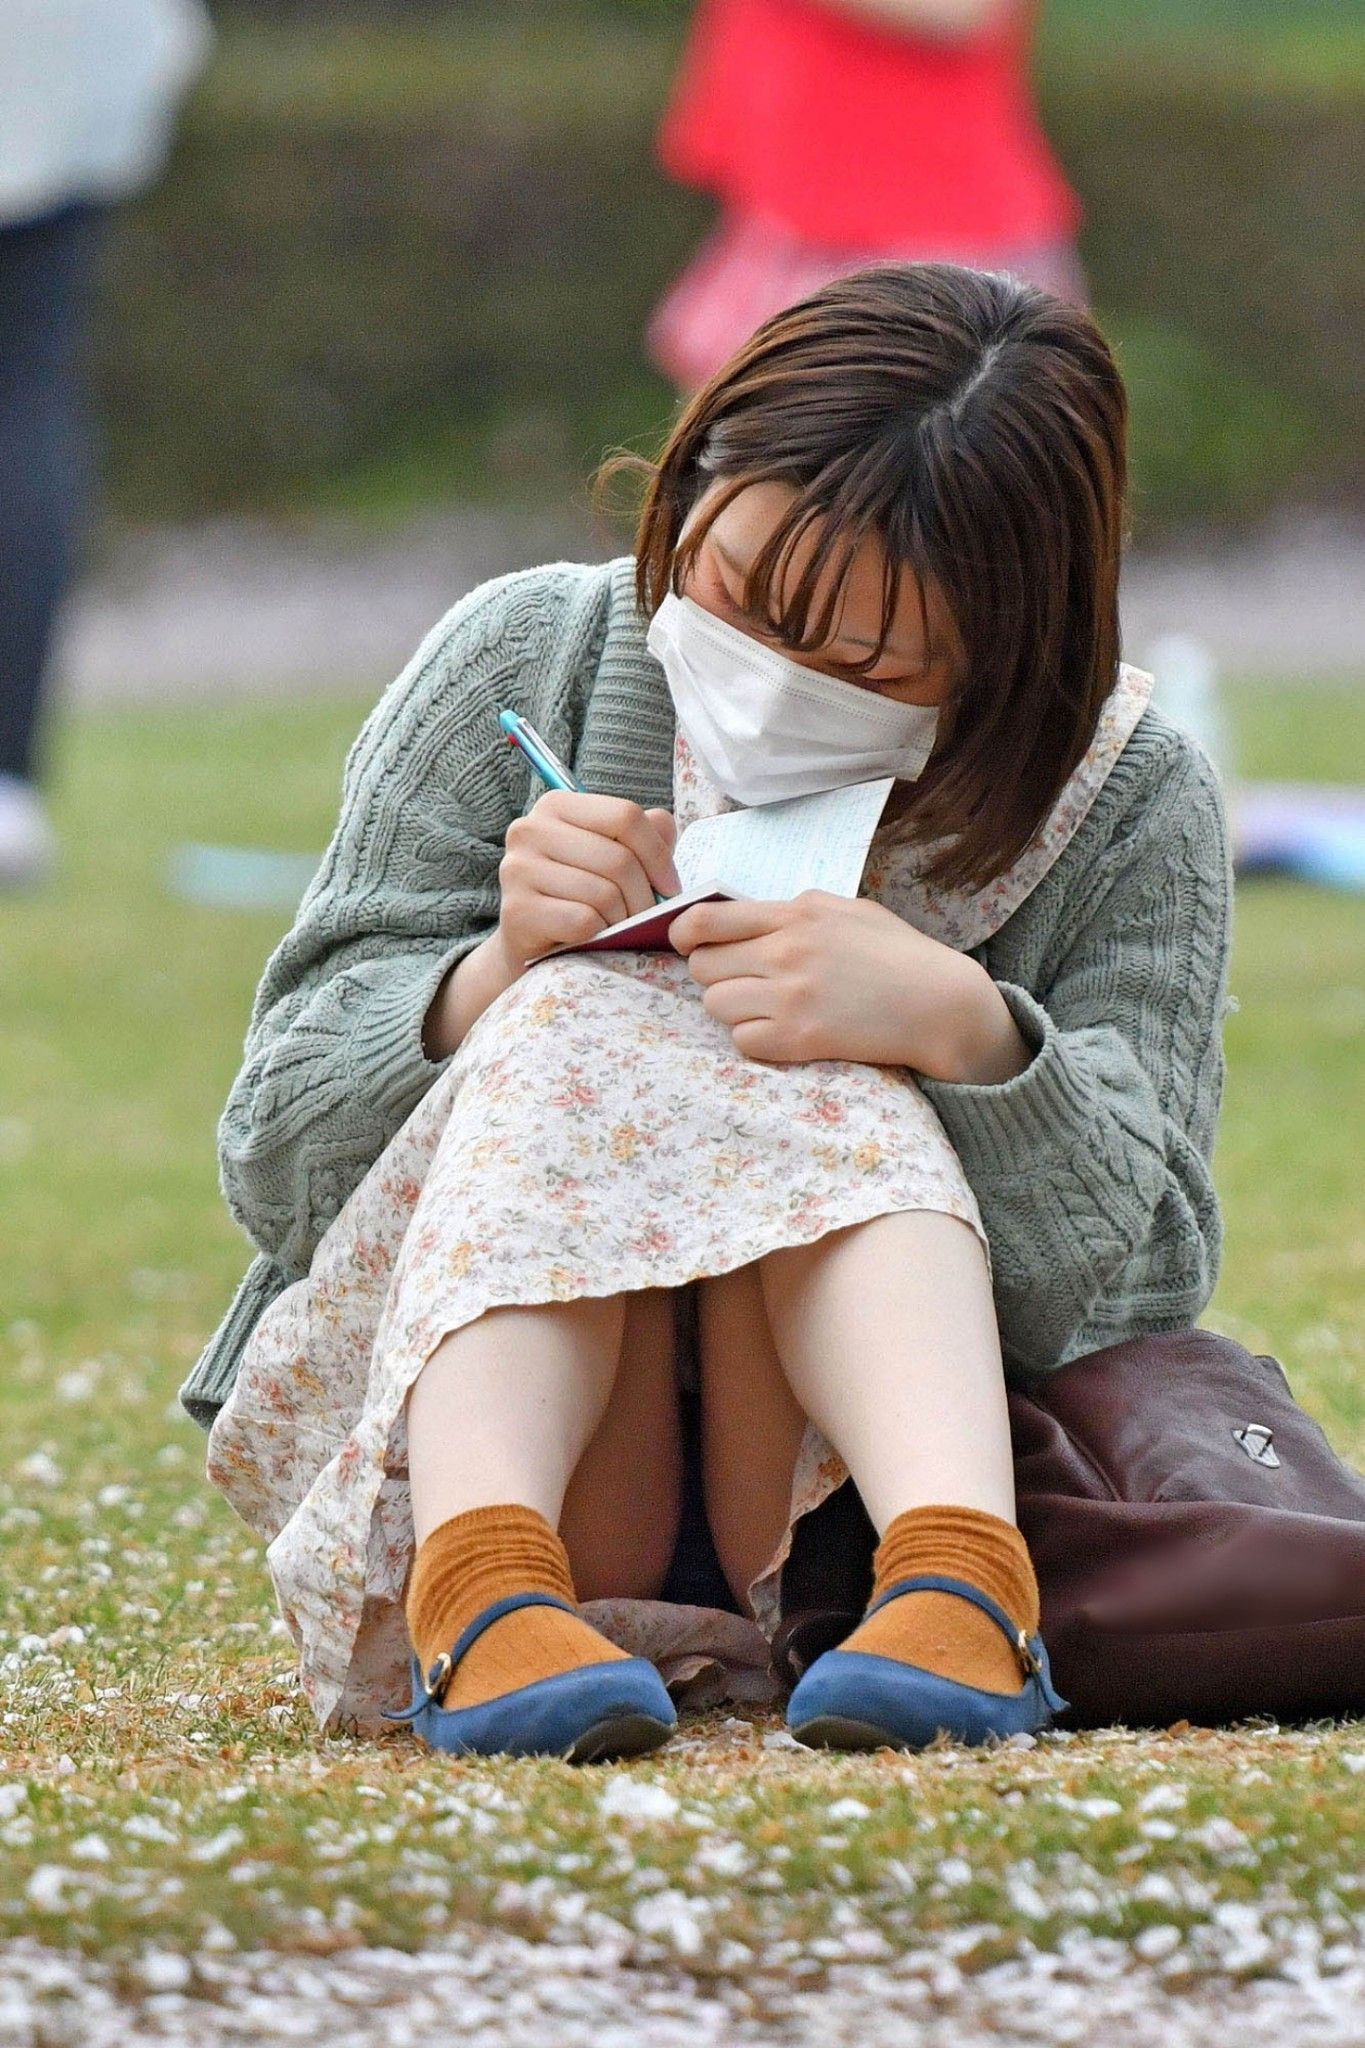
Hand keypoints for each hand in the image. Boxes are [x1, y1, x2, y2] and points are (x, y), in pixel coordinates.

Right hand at [495, 790, 681, 971]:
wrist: (534, 942)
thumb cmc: (581, 893)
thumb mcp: (614, 854)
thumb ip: (645, 832)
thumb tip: (663, 825)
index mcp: (556, 805)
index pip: (624, 815)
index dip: (658, 854)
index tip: (669, 886)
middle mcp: (529, 829)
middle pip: (618, 859)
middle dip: (645, 896)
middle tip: (647, 916)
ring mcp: (517, 869)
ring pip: (604, 894)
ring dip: (624, 919)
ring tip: (619, 926)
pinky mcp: (516, 910)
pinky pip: (583, 921)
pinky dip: (599, 935)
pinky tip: (593, 937)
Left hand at [668, 890, 1033, 1080]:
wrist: (940, 1004)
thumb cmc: (898, 954)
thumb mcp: (847, 910)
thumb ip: (794, 911)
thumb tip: (746, 917)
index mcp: (796, 913)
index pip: (705, 920)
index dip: (684, 934)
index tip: (687, 943)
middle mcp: (786, 952)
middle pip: (702, 967)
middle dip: (714, 974)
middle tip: (741, 980)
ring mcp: (791, 998)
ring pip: (715, 1005)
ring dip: (732, 1008)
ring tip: (764, 1007)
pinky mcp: (800, 1039)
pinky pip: (741, 1041)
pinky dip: (754, 1039)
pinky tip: (781, 1032)